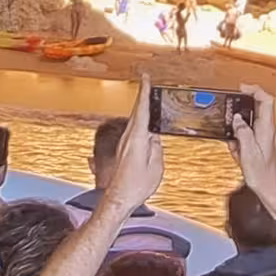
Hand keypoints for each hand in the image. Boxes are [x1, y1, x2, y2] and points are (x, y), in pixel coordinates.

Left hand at [105, 84, 163, 212]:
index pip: (141, 109)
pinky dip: (140, 123)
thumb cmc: (136, 186)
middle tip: (148, 83)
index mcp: (137, 138)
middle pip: (136, 112)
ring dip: (141, 110)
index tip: (145, 77)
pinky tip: (146, 127)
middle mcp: (128, 138)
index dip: (144, 92)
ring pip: (134, 121)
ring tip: (150, 102)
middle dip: (142, 97)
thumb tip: (155, 136)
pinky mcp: (123, 150)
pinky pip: (134, 131)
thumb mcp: (155, 167)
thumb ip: (157, 148)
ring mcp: (124, 144)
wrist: (118, 199)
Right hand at [227, 87, 275, 214]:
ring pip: (249, 123)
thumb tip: (237, 119)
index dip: (254, 89)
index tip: (241, 87)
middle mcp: (267, 130)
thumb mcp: (248, 152)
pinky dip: (239, 141)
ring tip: (234, 145)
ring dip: (238, 130)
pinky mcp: (260, 144)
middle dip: (241, 110)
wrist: (271, 189)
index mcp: (267, 128)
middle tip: (229, 112)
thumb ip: (242, 132)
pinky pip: (247, 135)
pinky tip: (237, 153)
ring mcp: (265, 136)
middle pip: (256, 108)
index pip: (266, 100)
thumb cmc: (263, 175)